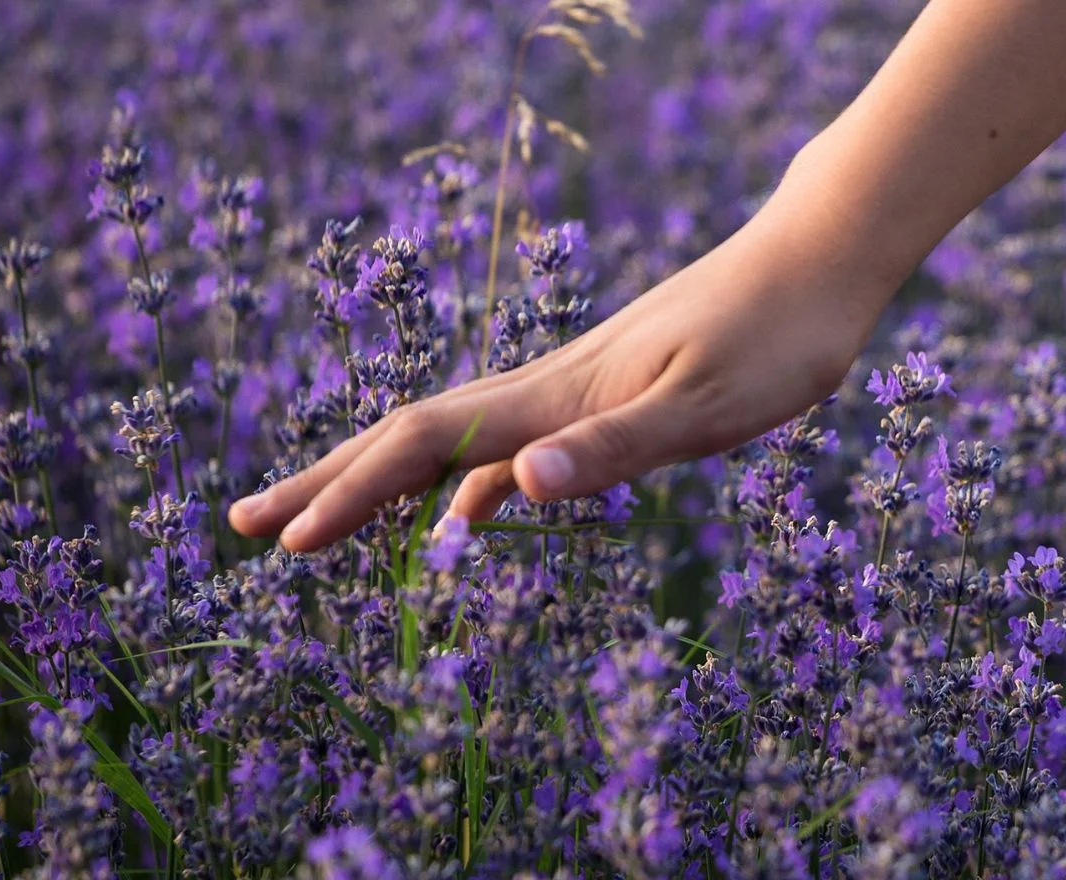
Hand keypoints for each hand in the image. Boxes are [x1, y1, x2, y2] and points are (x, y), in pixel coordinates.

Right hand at [227, 218, 890, 552]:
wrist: (820, 260)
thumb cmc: (779, 334)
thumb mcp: (708, 406)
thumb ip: (615, 449)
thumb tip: (515, 488)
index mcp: (559, 395)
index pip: (426, 446)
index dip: (351, 494)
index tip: (288, 544)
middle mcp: (551, 387)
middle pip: (411, 439)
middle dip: (327, 486)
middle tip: (245, 529)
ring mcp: (576, 389)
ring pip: (453, 443)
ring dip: (381, 485)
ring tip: (320, 527)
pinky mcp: (611, 395)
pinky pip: (512, 449)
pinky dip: (468, 488)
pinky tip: (464, 521)